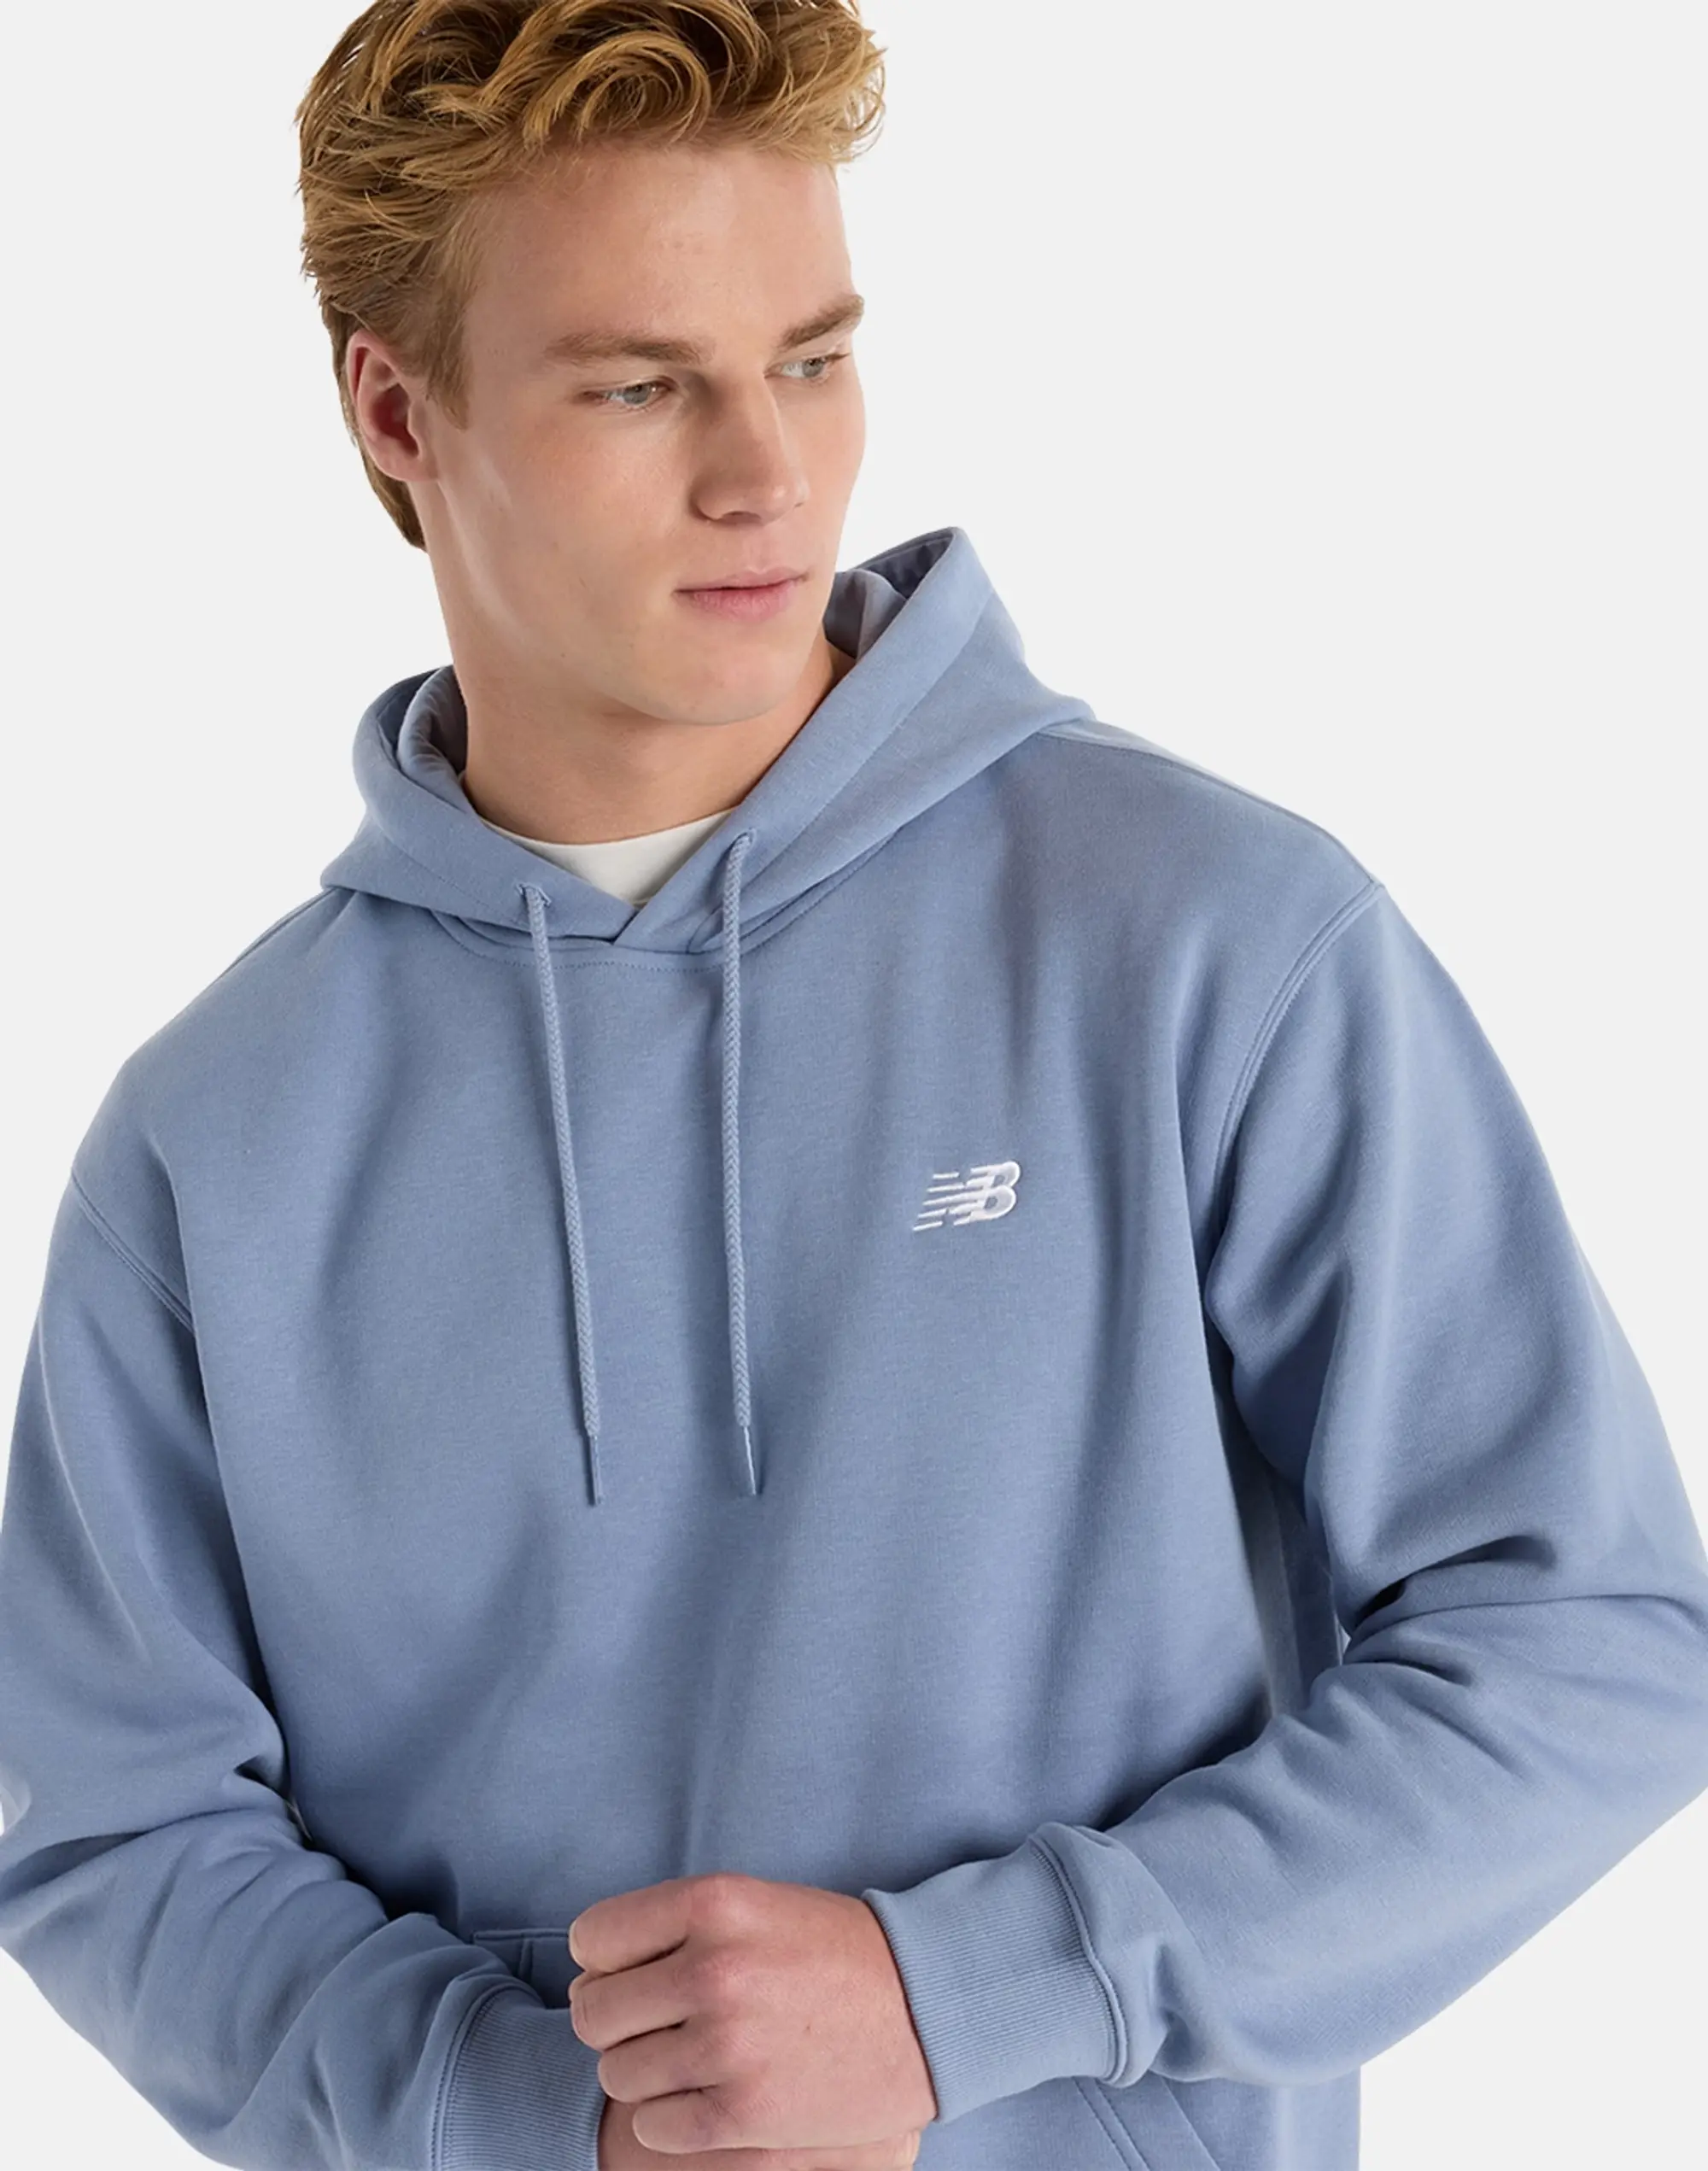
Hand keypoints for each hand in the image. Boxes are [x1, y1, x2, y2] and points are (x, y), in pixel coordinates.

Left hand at [569, 1870, 937, 2157]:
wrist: (926, 2006)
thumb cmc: (832, 1951)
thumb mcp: (755, 1903)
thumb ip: (676, 1927)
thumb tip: (592, 1969)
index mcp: (713, 1902)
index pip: (592, 1938)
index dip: (604, 1960)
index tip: (632, 1972)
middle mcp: (713, 1969)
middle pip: (594, 2012)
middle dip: (616, 2020)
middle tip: (658, 2022)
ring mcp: (728, 2045)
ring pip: (617, 2073)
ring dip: (645, 2071)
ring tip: (692, 2057)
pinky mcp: (744, 2113)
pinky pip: (654, 2128)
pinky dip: (670, 2119)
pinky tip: (709, 2095)